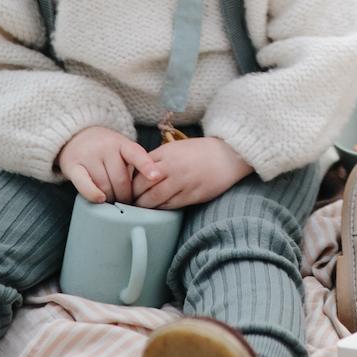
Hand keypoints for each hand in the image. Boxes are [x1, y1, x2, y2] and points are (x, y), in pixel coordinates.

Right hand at [58, 126, 160, 204]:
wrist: (75, 136)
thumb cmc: (104, 149)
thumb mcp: (121, 149)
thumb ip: (133, 165)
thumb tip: (145, 189)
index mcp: (122, 144)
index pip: (136, 154)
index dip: (147, 166)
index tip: (156, 177)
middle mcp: (106, 148)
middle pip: (121, 179)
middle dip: (126, 195)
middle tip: (128, 202)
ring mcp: (89, 156)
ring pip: (104, 185)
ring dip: (111, 198)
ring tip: (114, 201)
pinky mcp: (73, 166)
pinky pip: (84, 184)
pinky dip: (93, 194)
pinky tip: (100, 199)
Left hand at [131, 136, 252, 208]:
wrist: (229, 154)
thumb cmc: (201, 151)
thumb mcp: (176, 148)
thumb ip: (157, 159)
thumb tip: (138, 174)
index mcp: (165, 153)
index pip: (138, 170)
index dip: (129, 182)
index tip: (126, 188)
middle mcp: (172, 167)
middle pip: (142, 186)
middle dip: (133, 197)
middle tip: (129, 202)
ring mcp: (182, 182)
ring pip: (154, 199)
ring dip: (144, 206)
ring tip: (140, 208)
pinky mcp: (193, 194)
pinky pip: (170, 205)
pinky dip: (161, 208)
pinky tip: (158, 209)